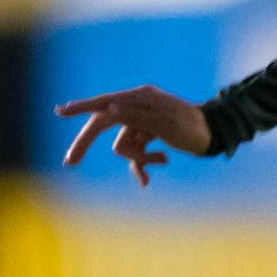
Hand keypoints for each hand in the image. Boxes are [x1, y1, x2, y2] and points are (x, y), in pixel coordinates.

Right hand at [55, 85, 211, 185]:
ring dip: (138, 159)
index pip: (104, 104)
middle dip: (90, 144)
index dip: (81, 109)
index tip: (60, 112)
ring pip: (123, 145)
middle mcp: (137, 107)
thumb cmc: (193, 127)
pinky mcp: (148, 135)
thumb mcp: (164, 123)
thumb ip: (135, 116)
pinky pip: (134, 153)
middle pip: (105, 126)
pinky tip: (149, 179)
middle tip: (71, 162)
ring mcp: (141, 122)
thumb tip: (109, 108)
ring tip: (161, 162)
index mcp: (139, 98)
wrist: (216, 135)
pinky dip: (142, 165)